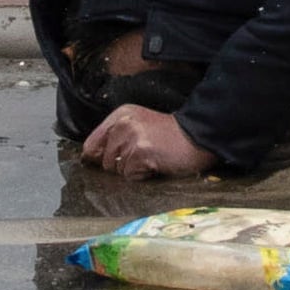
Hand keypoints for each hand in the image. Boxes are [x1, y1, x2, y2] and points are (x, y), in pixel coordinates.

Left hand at [78, 102, 213, 178]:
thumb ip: (116, 139)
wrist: (198, 136)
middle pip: (104, 160)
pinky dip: (143, 175)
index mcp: (121, 114)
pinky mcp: (140, 151)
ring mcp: (131, 137)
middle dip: (122, 165)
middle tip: (144, 156)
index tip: (112, 162)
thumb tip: (91, 159)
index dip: (98, 158)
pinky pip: (130, 175)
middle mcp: (123, 123)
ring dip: (134, 170)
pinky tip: (156, 164)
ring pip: (117, 169)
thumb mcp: (139, 128)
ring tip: (152, 158)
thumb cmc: (170, 136)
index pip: (91, 144)